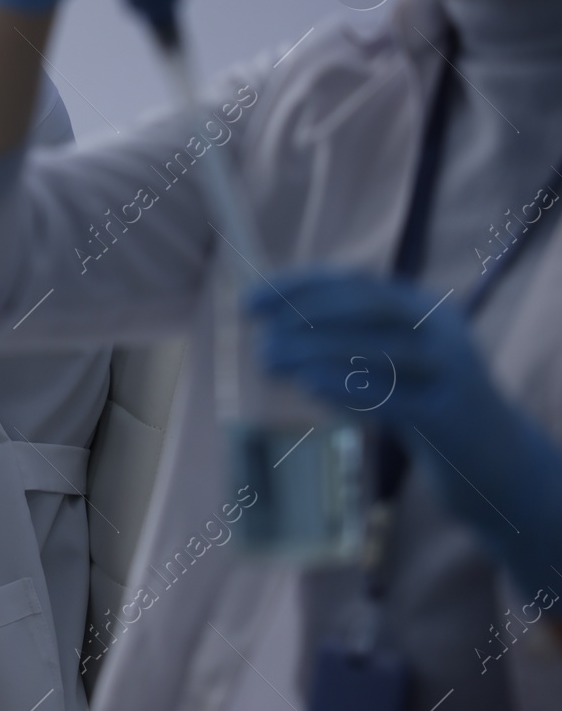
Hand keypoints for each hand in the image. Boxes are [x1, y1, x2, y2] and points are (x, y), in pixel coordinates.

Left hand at [248, 268, 561, 593]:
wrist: (490, 457)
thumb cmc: (417, 400)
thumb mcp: (382, 363)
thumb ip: (336, 342)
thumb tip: (269, 329)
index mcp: (423, 306)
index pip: (355, 282)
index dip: (298, 286)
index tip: (249, 302)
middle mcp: (442, 329)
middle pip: (369, 308)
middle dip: (306, 317)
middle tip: (260, 338)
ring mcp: (452, 371)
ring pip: (379, 351)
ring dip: (316, 352)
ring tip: (269, 360)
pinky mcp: (452, 416)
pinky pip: (395, 397)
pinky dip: (348, 387)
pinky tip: (308, 384)